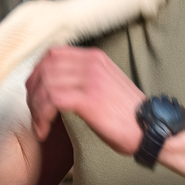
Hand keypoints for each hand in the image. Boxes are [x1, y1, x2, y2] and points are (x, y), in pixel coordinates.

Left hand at [26, 47, 144, 154]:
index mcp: (94, 58)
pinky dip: (42, 117)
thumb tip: (54, 83)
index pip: (52, 54)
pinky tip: (44, 130)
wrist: (153, 128)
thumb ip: (83, 77)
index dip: (36, 73)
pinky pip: (52, 101)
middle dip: (32, 92)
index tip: (34, 93)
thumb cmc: (128, 113)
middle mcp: (91, 63)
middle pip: (44, 68)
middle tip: (33, 112)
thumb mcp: (105, 84)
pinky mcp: (89, 99)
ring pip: (45, 85)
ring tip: (39, 125)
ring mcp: (91, 80)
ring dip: (35, 108)